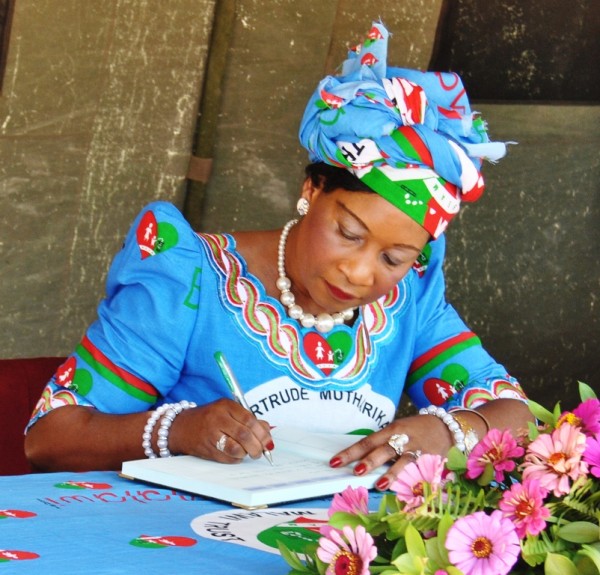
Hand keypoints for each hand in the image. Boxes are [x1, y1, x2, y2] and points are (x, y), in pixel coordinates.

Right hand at [168, 398, 272, 462]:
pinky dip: (237, 459)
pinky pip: (227, 458)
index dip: (262, 432)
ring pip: (236, 448)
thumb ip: (248, 418)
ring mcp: (211, 435)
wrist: (180, 427)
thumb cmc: (210, 418)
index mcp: (225, 406)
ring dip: (247, 453)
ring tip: (250, 452)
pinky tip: (237, 455)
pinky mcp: (206, 449)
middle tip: (261, 450)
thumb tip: (267, 430)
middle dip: (257, 446)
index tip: (268, 439)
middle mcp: (217, 419)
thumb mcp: (228, 411)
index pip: (249, 419)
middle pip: (244, 435)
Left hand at [329, 414, 452, 490]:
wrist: (448, 426)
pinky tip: (407, 493)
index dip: (351, 452)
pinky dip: (414, 483)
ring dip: (391, 473)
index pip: (368, 441)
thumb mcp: (399, 430)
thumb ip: (383, 444)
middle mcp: (403, 439)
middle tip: (356, 471)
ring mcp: (418, 451)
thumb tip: (360, 460)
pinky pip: (421, 473)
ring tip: (379, 484)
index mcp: (392, 430)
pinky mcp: (431, 462)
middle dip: (369, 460)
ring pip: (403, 462)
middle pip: (383, 449)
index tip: (334, 461)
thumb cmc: (417, 430)